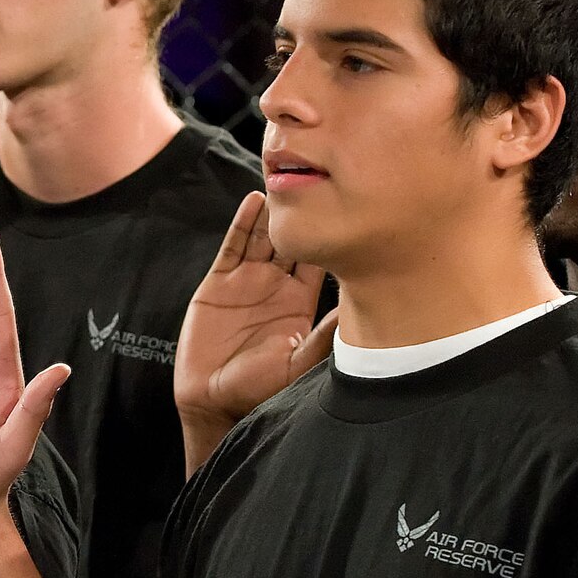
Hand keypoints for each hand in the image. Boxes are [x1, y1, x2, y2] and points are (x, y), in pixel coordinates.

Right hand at [175, 192, 336, 435]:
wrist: (213, 398)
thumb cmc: (260, 388)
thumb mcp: (303, 361)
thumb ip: (327, 334)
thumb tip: (363, 307)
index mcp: (301, 303)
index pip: (322, 260)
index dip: (334, 235)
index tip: (352, 209)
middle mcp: (276, 287)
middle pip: (294, 240)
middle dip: (305, 214)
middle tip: (322, 180)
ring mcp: (246, 282)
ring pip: (264, 237)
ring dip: (276, 211)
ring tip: (290, 179)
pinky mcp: (218, 282)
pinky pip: (233, 246)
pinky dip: (243, 223)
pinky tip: (255, 201)